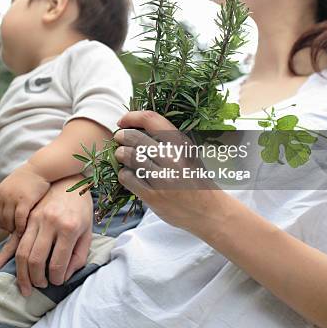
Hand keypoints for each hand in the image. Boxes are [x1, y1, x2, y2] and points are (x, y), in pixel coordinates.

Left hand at [0, 164, 49, 234]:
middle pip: (0, 219)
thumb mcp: (12, 185)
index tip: (8, 227)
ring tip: (20, 232)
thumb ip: (7, 196)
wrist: (41, 168)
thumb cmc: (30, 178)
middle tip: (15, 231)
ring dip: (13, 228)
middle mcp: (3, 196)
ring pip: (8, 221)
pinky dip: (21, 226)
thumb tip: (5, 211)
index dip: (0, 223)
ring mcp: (13, 198)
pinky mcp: (24, 200)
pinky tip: (25, 229)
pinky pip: (19, 219)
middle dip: (7, 227)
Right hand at [0, 174, 92, 296]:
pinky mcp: (27, 217)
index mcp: (69, 228)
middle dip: (37, 280)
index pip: (57, 263)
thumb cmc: (82, 209)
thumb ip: (79, 256)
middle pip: (36, 260)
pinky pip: (13, 240)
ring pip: (22, 252)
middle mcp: (50, 223)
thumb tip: (63, 278)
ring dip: (22, 274)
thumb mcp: (88, 232)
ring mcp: (36, 219)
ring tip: (27, 286)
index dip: (56, 279)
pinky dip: (4, 257)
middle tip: (41, 286)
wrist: (70, 181)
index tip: (57, 282)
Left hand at [114, 110, 226, 235]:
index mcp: (181, 143)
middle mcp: (172, 158)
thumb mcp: (189, 152)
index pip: (151, 119)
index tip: (123, 121)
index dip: (132, 117)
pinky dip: (123, 173)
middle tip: (119, 138)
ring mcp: (161, 178)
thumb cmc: (196, 178)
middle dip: (122, 136)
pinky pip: (127, 178)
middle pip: (134, 137)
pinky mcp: (153, 196)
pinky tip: (128, 173)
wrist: (208, 210)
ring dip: (120, 154)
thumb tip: (138, 125)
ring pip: (128, 156)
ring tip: (121, 154)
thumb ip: (168, 139)